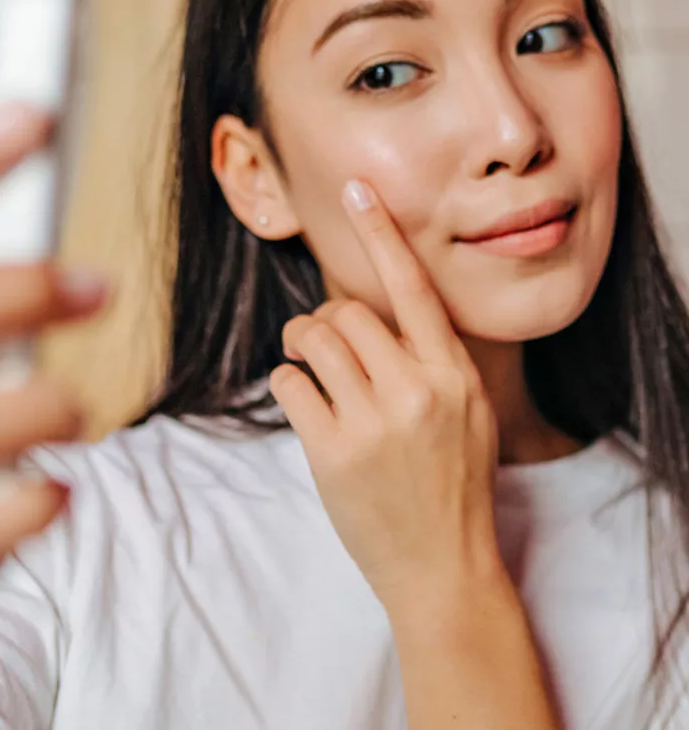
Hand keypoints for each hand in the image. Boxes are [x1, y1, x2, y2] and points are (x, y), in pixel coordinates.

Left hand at [269, 179, 501, 614]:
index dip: (384, 233)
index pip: (415, 287)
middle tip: (318, 341)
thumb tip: (370, 311)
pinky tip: (302, 401)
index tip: (357, 188)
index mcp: (455, 373)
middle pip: (349, 310)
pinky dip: (288, 381)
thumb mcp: (466, 412)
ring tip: (304, 361)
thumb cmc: (452, 483)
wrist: (445, 567)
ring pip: (315, 337)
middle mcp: (418, 389)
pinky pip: (289, 382)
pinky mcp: (333, 452)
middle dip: (325, 319)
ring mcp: (375, 422)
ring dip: (299, 341)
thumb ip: (429, 359)